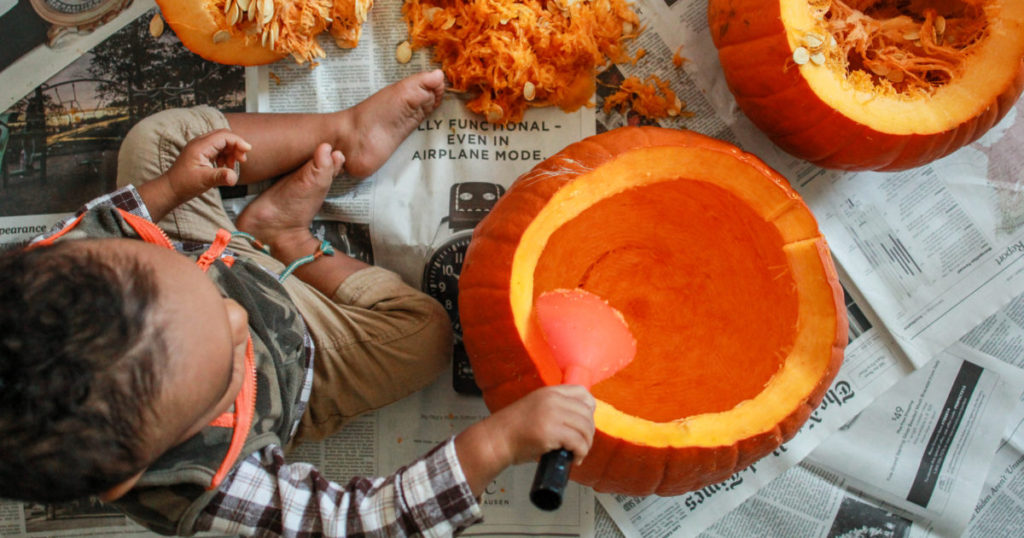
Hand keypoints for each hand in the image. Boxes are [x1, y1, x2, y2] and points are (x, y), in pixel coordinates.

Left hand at [162, 129, 251, 202]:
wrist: (171, 189)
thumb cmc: (183, 184)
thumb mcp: (204, 180)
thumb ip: (220, 176)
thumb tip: (234, 176)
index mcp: (200, 147)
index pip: (224, 136)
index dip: (238, 141)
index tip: (247, 150)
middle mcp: (200, 144)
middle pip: (224, 136)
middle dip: (236, 146)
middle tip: (242, 159)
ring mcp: (200, 148)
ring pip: (222, 142)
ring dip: (231, 151)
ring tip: (233, 165)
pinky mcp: (201, 154)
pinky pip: (218, 149)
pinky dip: (225, 156)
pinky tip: (225, 167)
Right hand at [454, 385, 595, 496]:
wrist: (495, 440)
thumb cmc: (512, 430)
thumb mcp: (536, 408)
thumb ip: (555, 408)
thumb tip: (579, 421)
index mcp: (549, 392)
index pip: (583, 393)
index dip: (589, 410)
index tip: (585, 423)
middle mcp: (552, 400)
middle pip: (587, 413)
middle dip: (588, 432)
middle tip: (582, 444)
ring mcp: (552, 414)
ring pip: (585, 429)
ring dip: (586, 444)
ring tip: (578, 453)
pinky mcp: (551, 432)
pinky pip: (578, 442)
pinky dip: (580, 453)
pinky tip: (574, 459)